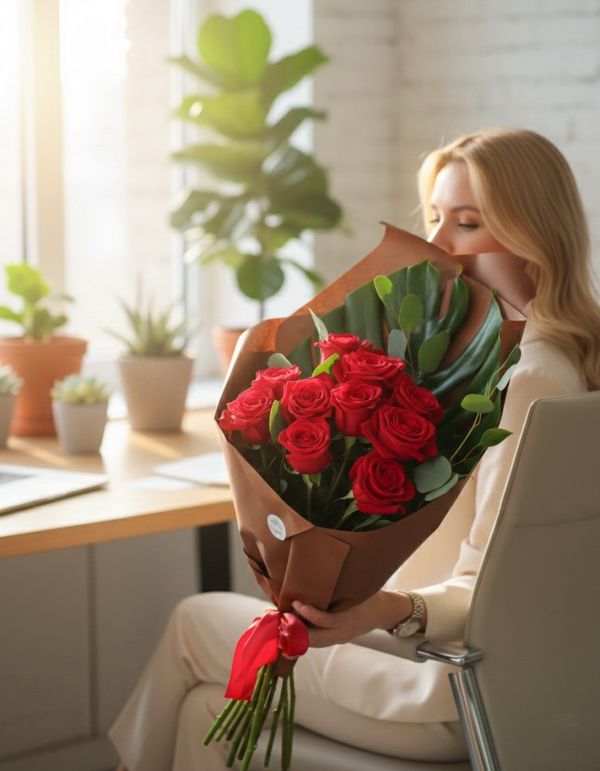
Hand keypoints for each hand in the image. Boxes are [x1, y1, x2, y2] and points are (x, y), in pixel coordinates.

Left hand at [292, 589, 412, 647]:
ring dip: (297, 633)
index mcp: (348, 619)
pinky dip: (304, 635)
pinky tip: (293, 624)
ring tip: (282, 620)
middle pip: (315, 638)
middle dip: (296, 629)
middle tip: (280, 616)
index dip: (309, 613)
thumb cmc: (369, 596)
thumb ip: (341, 586)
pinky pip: (318, 642)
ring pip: (314, 643)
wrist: (383, 612)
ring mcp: (340, 638)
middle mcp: (343, 633)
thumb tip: (319, 571)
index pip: (325, 620)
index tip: (297, 603)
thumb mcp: (358, 590)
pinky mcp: (337, 640)